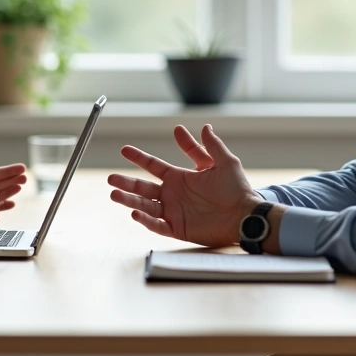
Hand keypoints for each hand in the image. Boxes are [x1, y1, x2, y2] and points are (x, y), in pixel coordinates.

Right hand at [107, 124, 261, 247]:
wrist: (245, 215)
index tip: (124, 150)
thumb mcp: (224, 162)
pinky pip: (157, 225)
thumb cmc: (237, 189)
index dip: (139, 158)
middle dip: (126, 183)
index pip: (153, 166)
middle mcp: (173, 194)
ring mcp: (174, 212)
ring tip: (114, 194)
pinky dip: (145, 220)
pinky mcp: (178, 228)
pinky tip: (135, 212)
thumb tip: (204, 127)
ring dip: (129, 200)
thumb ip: (210, 146)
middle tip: (110, 179)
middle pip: (143, 188)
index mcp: (180, 178)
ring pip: (145, 206)